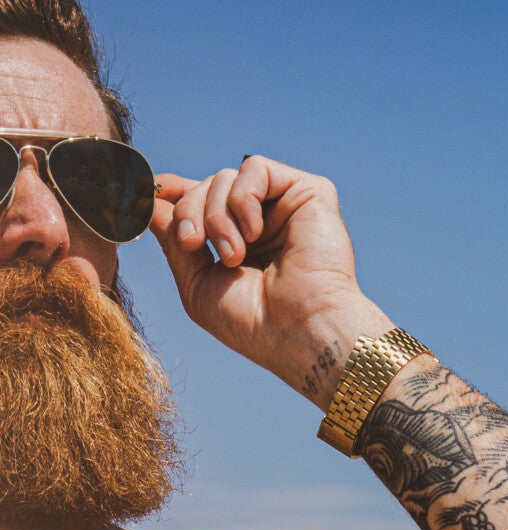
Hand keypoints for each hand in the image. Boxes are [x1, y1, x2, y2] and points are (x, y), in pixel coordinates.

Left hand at [150, 156, 391, 407]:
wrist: (300, 331)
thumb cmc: (254, 322)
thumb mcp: (196, 284)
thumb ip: (173, 241)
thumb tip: (148, 201)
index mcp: (237, 243)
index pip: (199, 200)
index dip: (172, 192)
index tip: (146, 192)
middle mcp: (261, 222)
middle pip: (204, 187)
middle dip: (188, 212)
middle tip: (193, 244)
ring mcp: (284, 207)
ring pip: (225, 177)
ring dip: (216, 215)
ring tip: (233, 255)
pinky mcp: (308, 192)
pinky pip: (256, 168)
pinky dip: (243, 197)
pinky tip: (253, 232)